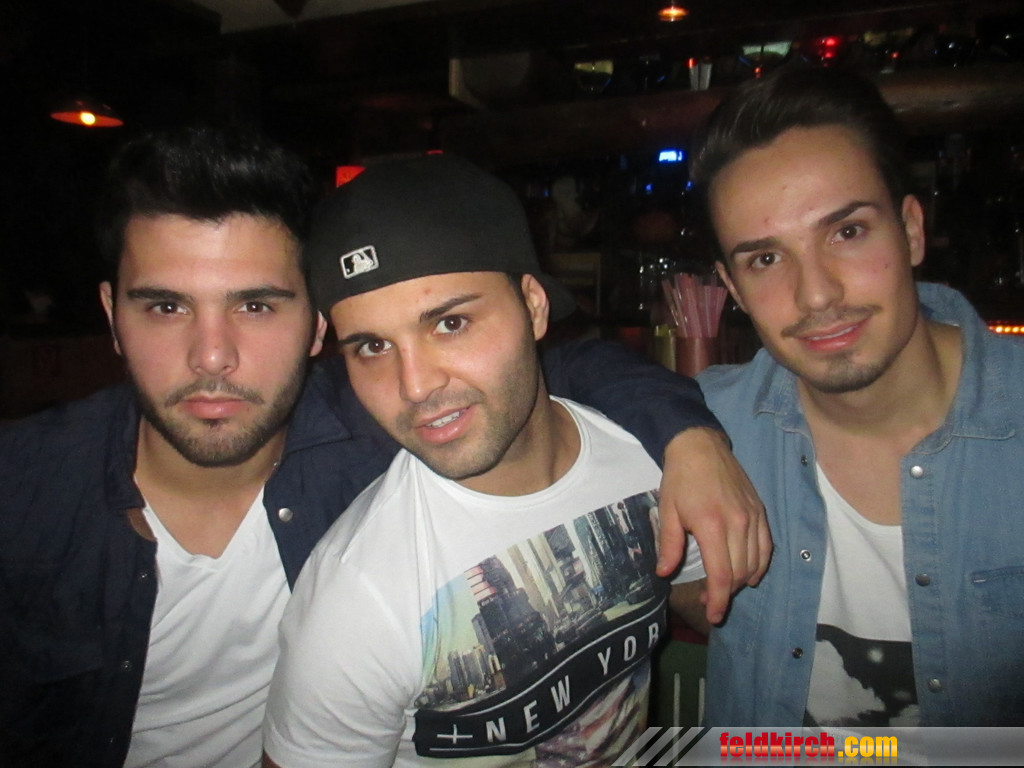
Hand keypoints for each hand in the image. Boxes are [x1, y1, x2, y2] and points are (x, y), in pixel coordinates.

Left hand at [656, 427, 770, 624]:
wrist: (700, 446)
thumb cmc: (680, 479)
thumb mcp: (667, 511)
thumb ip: (669, 545)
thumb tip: (663, 573)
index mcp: (712, 525)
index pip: (722, 575)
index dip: (719, 600)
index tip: (713, 616)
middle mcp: (738, 523)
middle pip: (741, 573)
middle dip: (727, 594)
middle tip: (708, 600)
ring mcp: (753, 517)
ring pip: (756, 563)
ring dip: (742, 582)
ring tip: (724, 587)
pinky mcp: (760, 511)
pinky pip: (766, 547)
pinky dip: (760, 565)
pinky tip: (749, 574)